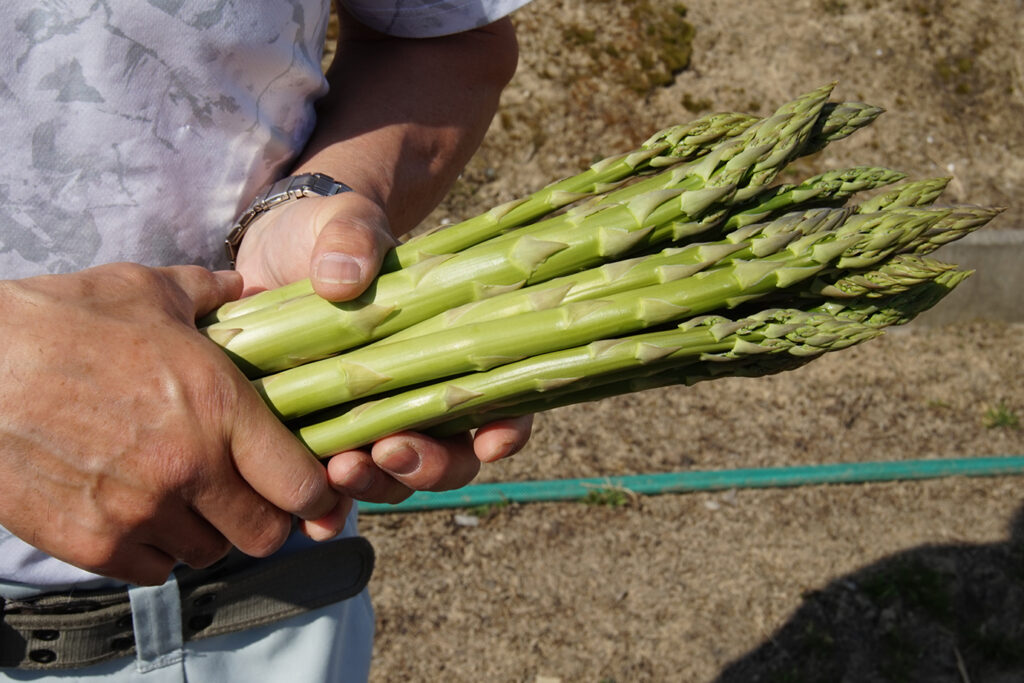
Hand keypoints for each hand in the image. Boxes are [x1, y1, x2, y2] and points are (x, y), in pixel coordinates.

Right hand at [0, 264, 342, 584]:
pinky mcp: (92, 543)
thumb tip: (244, 286)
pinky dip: (156, 551)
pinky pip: (153, 570)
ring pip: (209, 553)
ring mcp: (140, 511)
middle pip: (265, 534)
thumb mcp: (146, 291)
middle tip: (249, 498)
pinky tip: (141, 514)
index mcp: (220, 407)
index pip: (302, 484)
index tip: (310, 490)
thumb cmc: (61, 321)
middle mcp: (191, 468)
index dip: (316, 494)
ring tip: (188, 499)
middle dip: (266, 520)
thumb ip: (210, 292)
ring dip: (208, 532)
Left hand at [234, 191, 531, 508]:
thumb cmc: (329, 235)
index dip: (507, 430)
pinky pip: (336, 485)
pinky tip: (308, 519)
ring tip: (339, 470)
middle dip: (429, 467)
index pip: (502, 401)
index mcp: (453, 349)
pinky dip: (328, 507)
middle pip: (453, 458)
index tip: (490, 441)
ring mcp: (374, 422)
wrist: (274, 252)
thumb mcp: (346, 222)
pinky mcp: (323, 438)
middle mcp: (423, 397)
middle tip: (389, 452)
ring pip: (398, 479)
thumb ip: (352, 238)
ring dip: (377, 486)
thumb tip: (341, 279)